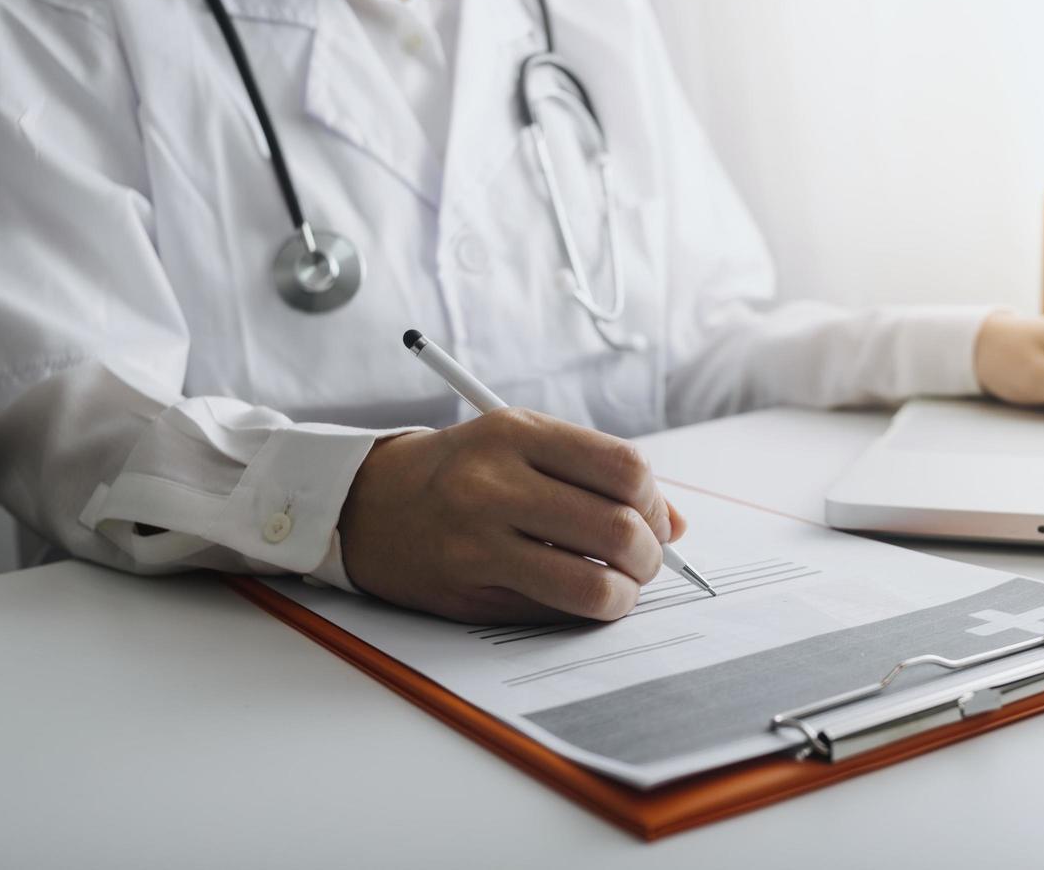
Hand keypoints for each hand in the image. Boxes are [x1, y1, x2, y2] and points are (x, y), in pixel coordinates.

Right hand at [338, 408, 686, 623]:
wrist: (367, 503)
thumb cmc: (462, 471)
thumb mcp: (522, 445)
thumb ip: (597, 475)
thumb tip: (677, 525)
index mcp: (517, 432)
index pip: (624, 468)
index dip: (657, 503)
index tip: (656, 521)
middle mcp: (497, 482)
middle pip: (619, 527)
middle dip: (650, 556)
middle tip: (643, 562)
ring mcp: (479, 538)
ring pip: (593, 583)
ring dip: (624, 594)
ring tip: (618, 588)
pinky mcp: (468, 587)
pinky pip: (555, 610)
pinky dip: (586, 612)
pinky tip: (580, 598)